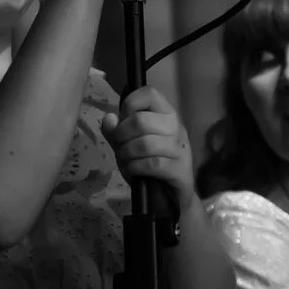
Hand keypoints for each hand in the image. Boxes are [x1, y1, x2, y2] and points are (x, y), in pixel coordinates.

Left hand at [101, 86, 196, 212]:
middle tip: (120, 145)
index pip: (149, 93)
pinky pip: (152, 165)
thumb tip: (109, 118)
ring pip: (146, 144)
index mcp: (165, 114)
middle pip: (141, 121)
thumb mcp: (128, 145)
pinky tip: (133, 171)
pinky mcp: (180, 169)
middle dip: (122, 135)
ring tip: (126, 160)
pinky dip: (135, 168)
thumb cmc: (150, 165)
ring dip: (127, 154)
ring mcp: (180, 148)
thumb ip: (116, 131)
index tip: (124, 120)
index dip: (130, 104)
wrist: (172, 195)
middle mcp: (176, 126)